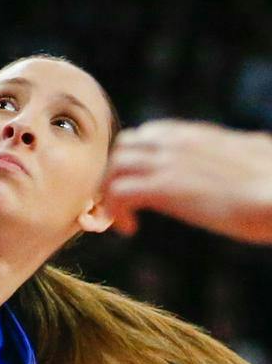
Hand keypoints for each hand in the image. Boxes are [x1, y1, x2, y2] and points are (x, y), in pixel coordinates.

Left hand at [102, 120, 271, 240]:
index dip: (135, 160)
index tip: (138, 185)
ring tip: (119, 219)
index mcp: (199, 135)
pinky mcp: (165, 188)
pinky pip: (117, 193)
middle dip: (114, 174)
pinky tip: (130, 228)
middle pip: (123, 147)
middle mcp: (178, 143)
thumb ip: (245, 150)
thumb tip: (257, 147)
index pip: (149, 135)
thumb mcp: (259, 155)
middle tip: (120, 204)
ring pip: (113, 167)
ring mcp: (169, 163)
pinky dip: (114, 211)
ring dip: (107, 194)